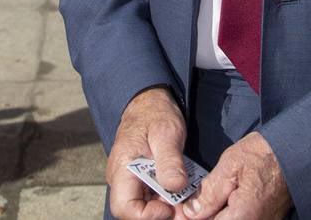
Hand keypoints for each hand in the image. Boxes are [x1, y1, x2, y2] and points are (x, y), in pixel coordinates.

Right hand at [107, 86, 188, 218]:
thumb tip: (176, 186)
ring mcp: (133, 180)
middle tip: (186, 208)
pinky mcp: (143, 179)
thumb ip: (169, 160)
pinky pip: (153, 196)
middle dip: (161, 213)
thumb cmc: (155, 112)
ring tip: (188, 200)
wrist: (151, 100)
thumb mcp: (166, 132)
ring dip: (168, 206)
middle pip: (136, 211)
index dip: (146, 216)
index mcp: (122, 168)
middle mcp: (123, 179)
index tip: (170, 207)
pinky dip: (169, 197)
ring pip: (146, 205)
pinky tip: (185, 192)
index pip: (124, 207)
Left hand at [181, 132, 291, 219]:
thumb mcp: (231, 166)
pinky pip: (241, 219)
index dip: (191, 218)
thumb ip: (209, 193)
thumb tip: (190, 213)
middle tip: (192, 204)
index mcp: (241, 218)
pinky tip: (222, 202)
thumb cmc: (265, 153)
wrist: (297, 149)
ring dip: (216, 214)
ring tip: (204, 201)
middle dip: (204, 215)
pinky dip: (229, 214)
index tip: (181, 209)